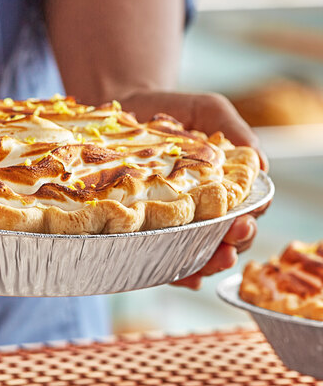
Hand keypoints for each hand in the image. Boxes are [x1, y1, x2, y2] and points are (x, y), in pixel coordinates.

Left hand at [118, 88, 269, 289]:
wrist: (123, 110)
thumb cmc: (169, 112)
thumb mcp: (206, 110)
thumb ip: (233, 129)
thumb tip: (263, 165)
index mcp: (223, 186)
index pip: (246, 210)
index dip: (249, 218)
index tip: (245, 219)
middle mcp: (203, 209)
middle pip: (227, 237)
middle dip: (233, 243)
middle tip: (231, 239)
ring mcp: (176, 221)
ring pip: (200, 252)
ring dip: (210, 261)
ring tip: (213, 260)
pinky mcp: (148, 230)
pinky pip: (165, 257)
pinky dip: (179, 271)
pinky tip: (186, 275)